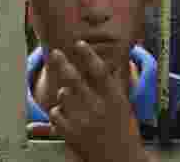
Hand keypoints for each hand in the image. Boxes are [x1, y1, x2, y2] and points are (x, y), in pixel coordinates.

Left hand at [38, 41, 145, 161]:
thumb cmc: (125, 134)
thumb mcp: (124, 107)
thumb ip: (113, 88)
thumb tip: (107, 67)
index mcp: (114, 99)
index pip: (99, 70)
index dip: (87, 55)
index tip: (79, 43)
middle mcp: (98, 108)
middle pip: (74, 78)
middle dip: (62, 62)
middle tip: (55, 53)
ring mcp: (83, 122)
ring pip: (63, 95)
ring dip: (64, 94)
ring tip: (71, 100)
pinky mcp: (71, 135)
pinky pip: (55, 114)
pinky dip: (57, 112)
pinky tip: (64, 114)